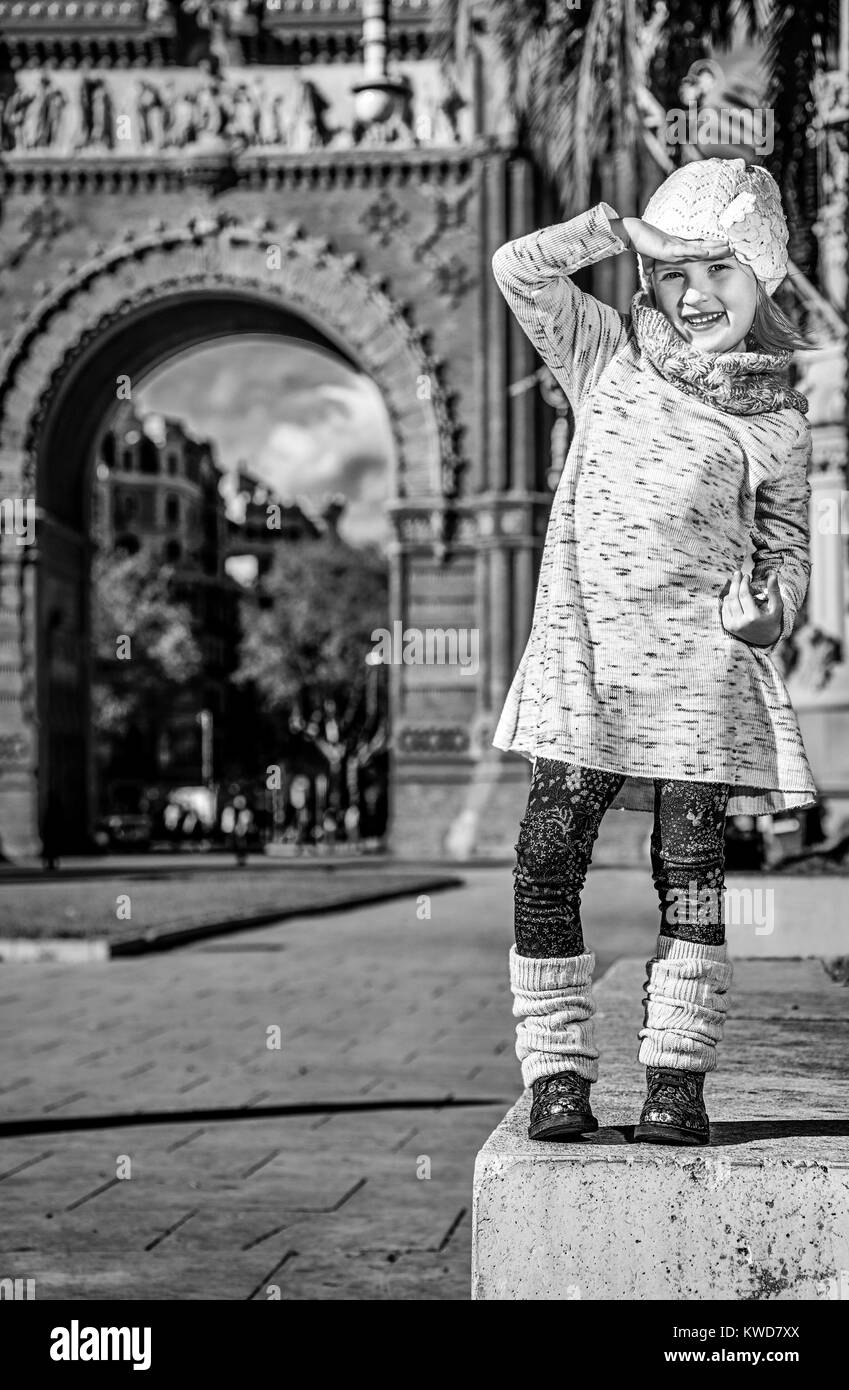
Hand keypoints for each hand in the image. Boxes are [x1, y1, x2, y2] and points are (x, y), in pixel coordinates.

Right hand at [614, 217, 730, 276]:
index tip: (723, 250)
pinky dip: (699, 252)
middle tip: (734, 248)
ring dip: (715, 249)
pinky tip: (709, 253)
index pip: (699, 249)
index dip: (711, 250)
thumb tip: (648, 275)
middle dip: (719, 248)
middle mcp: (681, 245)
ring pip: (700, 248)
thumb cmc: (642, 243)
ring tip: (729, 248)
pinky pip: (688, 251)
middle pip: (704, 247)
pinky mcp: (670, 248)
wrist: (633, 234)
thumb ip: (651, 266)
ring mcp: (677, 246)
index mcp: (678, 248)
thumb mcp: (649, 259)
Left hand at [721, 570, 782, 647]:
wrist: (765, 639)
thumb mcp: (776, 606)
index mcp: (752, 618)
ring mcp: (732, 625)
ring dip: (733, 591)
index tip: (746, 576)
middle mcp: (740, 623)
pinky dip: (729, 599)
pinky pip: (725, 607)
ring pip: (728, 601)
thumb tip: (772, 574)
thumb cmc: (772, 620)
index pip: (744, 595)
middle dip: (735, 583)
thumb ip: (774, 590)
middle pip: (733, 597)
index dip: (744, 583)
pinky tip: (736, 595)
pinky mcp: (727, 626)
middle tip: (738, 573)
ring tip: (741, 586)